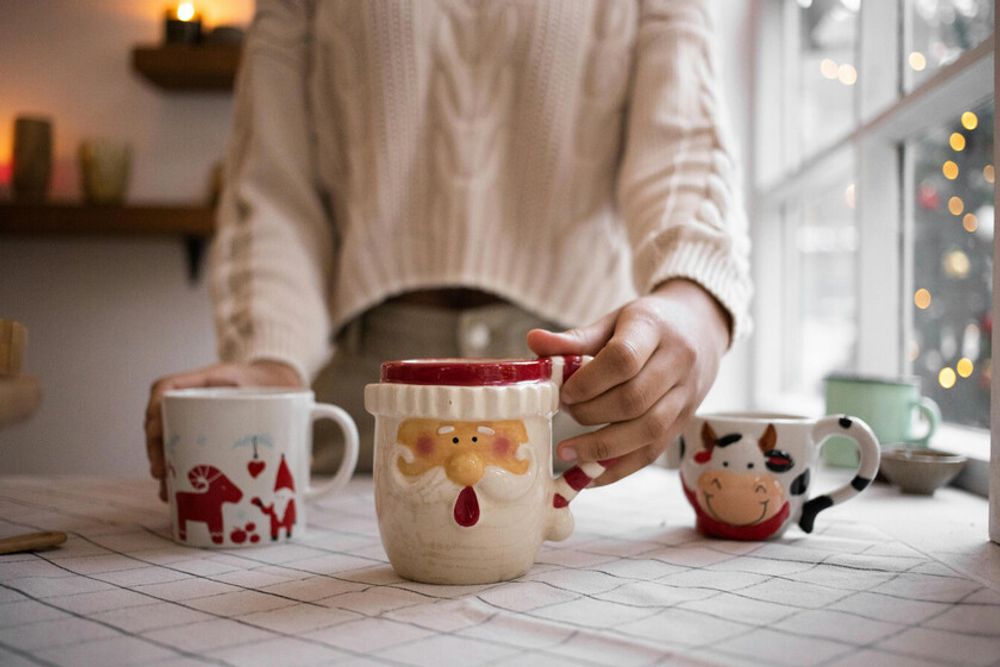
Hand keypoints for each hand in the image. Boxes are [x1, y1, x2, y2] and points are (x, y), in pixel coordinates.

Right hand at [144, 360, 302, 500]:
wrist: (279, 379)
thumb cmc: (279, 386)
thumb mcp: (286, 397)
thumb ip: (295, 422)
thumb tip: (306, 463)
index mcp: (213, 378)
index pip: (167, 386)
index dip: (155, 410)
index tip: (154, 433)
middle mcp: (197, 393)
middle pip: (160, 415)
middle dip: (155, 446)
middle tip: (161, 473)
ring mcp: (194, 410)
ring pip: (165, 433)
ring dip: (162, 460)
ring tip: (166, 489)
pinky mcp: (199, 426)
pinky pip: (178, 441)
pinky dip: (175, 463)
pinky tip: (175, 486)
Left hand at [527, 279, 730, 485]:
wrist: (700, 329)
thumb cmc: (648, 325)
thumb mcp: (614, 321)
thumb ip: (575, 338)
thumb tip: (533, 341)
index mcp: (654, 329)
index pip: (624, 359)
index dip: (589, 382)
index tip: (564, 392)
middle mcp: (678, 363)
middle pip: (634, 400)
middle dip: (591, 414)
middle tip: (565, 412)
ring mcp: (686, 396)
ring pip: (648, 431)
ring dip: (602, 447)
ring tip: (568, 451)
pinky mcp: (684, 422)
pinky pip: (653, 452)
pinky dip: (618, 468)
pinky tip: (589, 474)